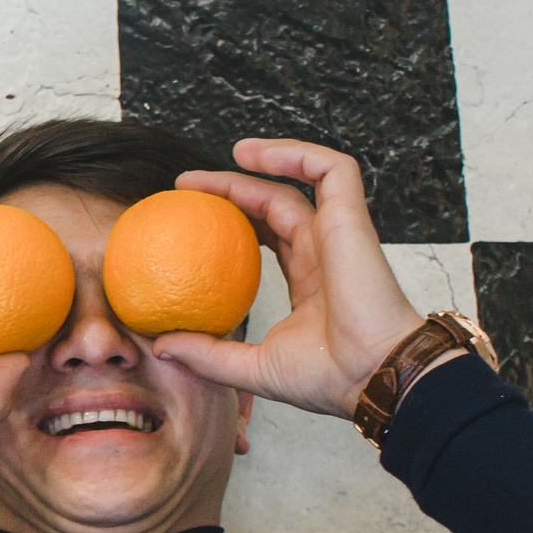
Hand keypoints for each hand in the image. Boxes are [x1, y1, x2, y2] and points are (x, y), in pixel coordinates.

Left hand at [147, 138, 429, 419]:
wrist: (374, 376)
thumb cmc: (329, 379)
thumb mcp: (252, 367)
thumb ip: (207, 354)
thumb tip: (159, 345)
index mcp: (308, 280)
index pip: (266, 238)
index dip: (230, 222)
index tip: (185, 220)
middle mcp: (323, 252)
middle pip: (273, 205)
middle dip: (231, 189)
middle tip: (185, 188)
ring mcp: (338, 233)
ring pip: (299, 180)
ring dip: (259, 163)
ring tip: (220, 160)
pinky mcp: (351, 218)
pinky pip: (330, 169)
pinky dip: (295, 154)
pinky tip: (250, 155)